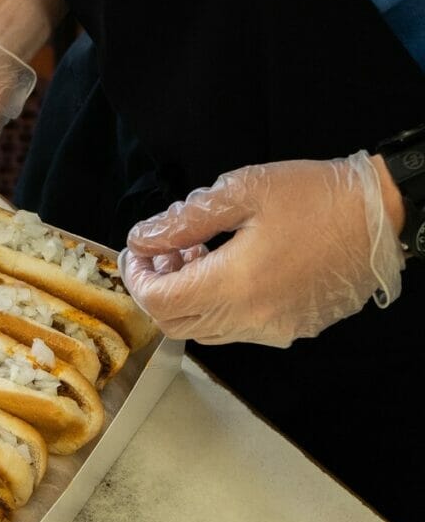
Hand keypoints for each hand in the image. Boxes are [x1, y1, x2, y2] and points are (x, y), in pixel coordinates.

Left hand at [118, 151, 404, 347]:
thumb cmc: (315, 196)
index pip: (158, 301)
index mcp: (233, 285)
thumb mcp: (242, 191)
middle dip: (156, 289)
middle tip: (163, 252)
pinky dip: (215, 307)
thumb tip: (142, 239)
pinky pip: (234, 330)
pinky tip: (229, 270)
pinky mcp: (289, 330)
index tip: (139, 252)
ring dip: (185, 299)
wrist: (383, 218)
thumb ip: (183, 220)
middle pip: (173, 323)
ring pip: (202, 331)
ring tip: (197, 255)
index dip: (137, 278)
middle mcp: (248, 319)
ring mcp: (271, 330)